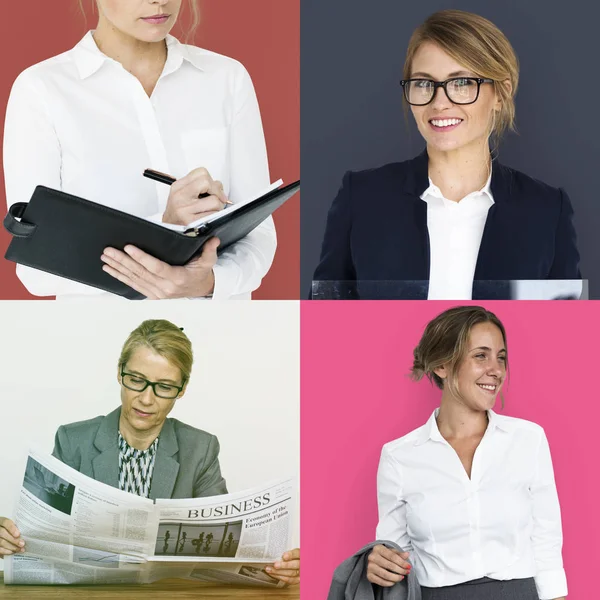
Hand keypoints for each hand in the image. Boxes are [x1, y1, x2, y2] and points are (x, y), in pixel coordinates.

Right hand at [0, 518, 24, 556]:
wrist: (3, 534)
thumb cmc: (10, 529)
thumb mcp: (12, 525)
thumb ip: (16, 527)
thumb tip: (26, 533)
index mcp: (1, 521)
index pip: (6, 522)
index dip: (12, 528)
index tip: (18, 534)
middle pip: (3, 533)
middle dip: (13, 540)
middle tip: (22, 544)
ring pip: (1, 542)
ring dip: (11, 547)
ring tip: (20, 549)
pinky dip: (5, 551)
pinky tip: (12, 552)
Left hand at [101, 238, 219, 298]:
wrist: (201, 290)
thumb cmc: (201, 273)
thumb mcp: (208, 261)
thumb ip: (209, 250)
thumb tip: (213, 239)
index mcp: (178, 278)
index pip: (156, 267)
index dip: (141, 258)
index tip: (129, 247)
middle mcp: (166, 288)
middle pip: (140, 273)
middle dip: (123, 261)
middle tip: (109, 250)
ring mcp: (158, 293)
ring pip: (134, 279)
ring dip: (118, 268)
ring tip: (105, 258)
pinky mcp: (153, 296)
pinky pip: (134, 286)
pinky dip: (121, 278)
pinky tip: (110, 270)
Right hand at [163, 167, 228, 225]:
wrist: (170, 232)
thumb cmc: (178, 214)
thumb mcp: (182, 195)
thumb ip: (199, 187)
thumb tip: (218, 185)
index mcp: (178, 187)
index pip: (201, 173)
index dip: (212, 181)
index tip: (214, 189)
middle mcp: (180, 197)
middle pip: (207, 183)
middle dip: (217, 192)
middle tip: (217, 199)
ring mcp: (185, 210)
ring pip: (214, 201)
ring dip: (219, 207)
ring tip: (211, 210)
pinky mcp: (191, 222)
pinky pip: (213, 215)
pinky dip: (216, 217)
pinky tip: (209, 218)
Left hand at [265, 547, 299, 584]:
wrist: (299, 565)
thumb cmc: (293, 556)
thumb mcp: (293, 551)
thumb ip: (287, 552)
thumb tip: (274, 552)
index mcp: (302, 554)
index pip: (298, 553)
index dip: (291, 555)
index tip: (284, 556)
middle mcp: (303, 564)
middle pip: (295, 565)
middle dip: (284, 565)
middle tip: (275, 565)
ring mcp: (301, 572)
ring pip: (292, 573)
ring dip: (279, 572)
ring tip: (269, 569)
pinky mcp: (298, 579)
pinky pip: (290, 580)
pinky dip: (281, 577)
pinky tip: (273, 574)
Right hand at [366, 544, 410, 586]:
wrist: (372, 560)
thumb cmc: (383, 555)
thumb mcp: (390, 551)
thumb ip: (399, 554)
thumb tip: (407, 554)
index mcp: (378, 548)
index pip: (392, 556)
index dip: (402, 562)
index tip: (409, 566)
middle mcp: (372, 557)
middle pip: (389, 565)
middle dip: (400, 570)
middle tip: (407, 572)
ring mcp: (370, 566)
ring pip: (385, 575)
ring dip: (396, 578)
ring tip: (401, 577)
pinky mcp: (369, 575)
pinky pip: (381, 582)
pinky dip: (389, 583)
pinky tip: (394, 582)